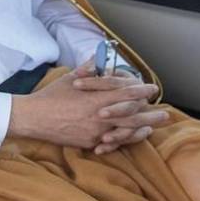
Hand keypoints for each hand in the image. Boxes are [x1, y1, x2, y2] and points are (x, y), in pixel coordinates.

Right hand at [7, 62, 166, 150]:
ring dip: (142, 128)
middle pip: (133, 115)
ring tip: (153, 127)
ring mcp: (97, 131)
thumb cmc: (51, 96)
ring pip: (127, 131)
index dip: (142, 90)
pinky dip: (126, 139)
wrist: (34, 118)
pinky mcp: (90, 142)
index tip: (152, 88)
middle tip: (165, 114)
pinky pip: (113, 142)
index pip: (127, 93)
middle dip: (151, 114)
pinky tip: (132, 137)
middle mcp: (101, 115)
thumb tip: (101, 58)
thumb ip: (89, 69)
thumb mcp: (70, 77)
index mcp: (97, 97)